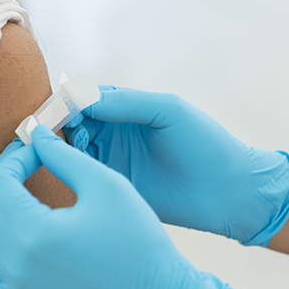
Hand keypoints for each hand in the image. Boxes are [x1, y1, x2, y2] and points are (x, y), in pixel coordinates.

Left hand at [0, 125, 237, 288]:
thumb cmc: (138, 240)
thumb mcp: (105, 185)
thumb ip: (62, 156)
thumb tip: (34, 133)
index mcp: (34, 232)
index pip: (2, 182)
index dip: (15, 157)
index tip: (35, 145)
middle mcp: (15, 263)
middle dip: (0, 177)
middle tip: (23, 159)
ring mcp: (16, 288)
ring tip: (4, 182)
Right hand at [64, 87, 288, 245]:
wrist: (228, 192)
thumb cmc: (205, 144)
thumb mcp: (167, 111)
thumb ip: (124, 102)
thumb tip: (79, 97)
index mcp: (128, 108)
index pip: (86, 98)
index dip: (69, 102)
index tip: (60, 110)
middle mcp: (116, 132)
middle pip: (73, 123)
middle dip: (62, 125)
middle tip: (65, 134)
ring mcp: (114, 161)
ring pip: (73, 149)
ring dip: (65, 147)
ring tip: (74, 151)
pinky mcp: (115, 188)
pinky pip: (84, 177)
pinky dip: (73, 172)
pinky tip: (75, 172)